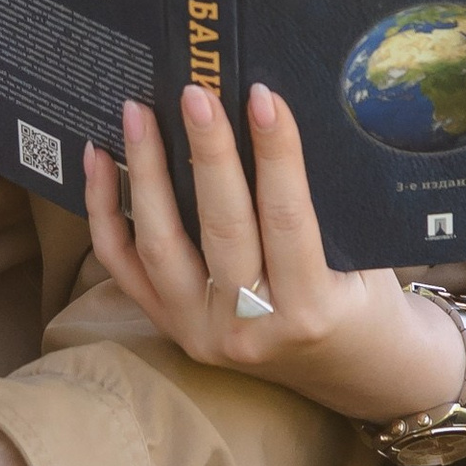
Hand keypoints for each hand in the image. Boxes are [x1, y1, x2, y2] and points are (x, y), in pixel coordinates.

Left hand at [85, 85, 465, 432]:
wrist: (353, 374)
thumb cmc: (363, 302)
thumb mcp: (366, 260)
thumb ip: (322, 204)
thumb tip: (270, 115)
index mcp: (310, 312)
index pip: (287, 219)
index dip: (276, 155)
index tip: (263, 97)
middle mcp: (249, 331)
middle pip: (221, 229)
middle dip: (206, 153)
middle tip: (195, 92)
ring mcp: (201, 334)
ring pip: (160, 246)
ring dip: (145, 173)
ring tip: (138, 113)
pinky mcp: (170, 329)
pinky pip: (124, 267)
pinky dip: (105, 211)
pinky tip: (99, 159)